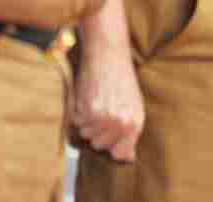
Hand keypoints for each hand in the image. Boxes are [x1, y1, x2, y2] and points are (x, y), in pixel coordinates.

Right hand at [72, 40, 145, 161]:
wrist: (109, 54)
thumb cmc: (121, 79)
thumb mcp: (133, 105)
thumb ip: (130, 132)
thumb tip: (128, 159)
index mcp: (135, 123)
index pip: (120, 154)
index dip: (111, 145)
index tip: (108, 133)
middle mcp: (121, 124)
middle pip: (100, 145)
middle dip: (98, 130)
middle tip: (103, 107)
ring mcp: (104, 119)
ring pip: (87, 134)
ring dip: (87, 121)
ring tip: (96, 100)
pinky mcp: (88, 111)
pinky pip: (77, 123)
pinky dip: (78, 111)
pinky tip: (88, 95)